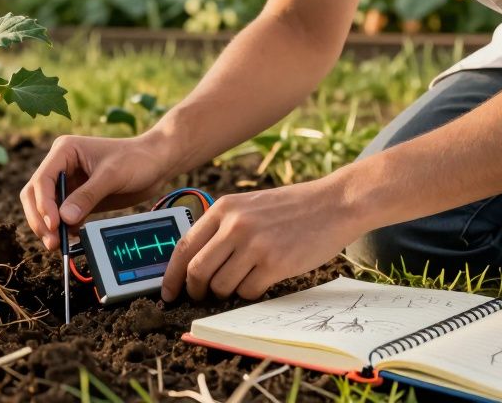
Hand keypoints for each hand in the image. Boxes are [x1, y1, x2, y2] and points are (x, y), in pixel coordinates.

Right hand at [20, 133, 175, 250]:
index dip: (43, 204)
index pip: (42, 179)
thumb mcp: (112, 175)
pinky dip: (64, 229)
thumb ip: (87, 196)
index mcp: (64, 151)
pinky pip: (64, 216)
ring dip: (50, 227)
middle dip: (41, 219)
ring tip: (59, 245)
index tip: (54, 224)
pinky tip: (72, 238)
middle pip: (36, 195)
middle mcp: (62, 166)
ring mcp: (70, 183)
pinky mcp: (80, 198)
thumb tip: (64, 219)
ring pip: (47, 208)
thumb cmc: (136, 159)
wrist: (157, 163)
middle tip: (52, 241)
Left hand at [160, 177, 364, 301]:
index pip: (183, 247)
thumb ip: (222, 227)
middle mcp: (234, 225)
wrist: (333, 203)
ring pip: (221, 286)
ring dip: (226, 294)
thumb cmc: (291, 209)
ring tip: (241, 283)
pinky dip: (250, 293)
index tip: (168, 293)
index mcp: (223, 208)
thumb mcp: (248, 205)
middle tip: (202, 298)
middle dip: (195, 291)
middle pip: (197, 271)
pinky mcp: (274, 263)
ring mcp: (254, 244)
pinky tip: (262, 281)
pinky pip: (248, 292)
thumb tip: (194, 263)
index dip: (171, 276)